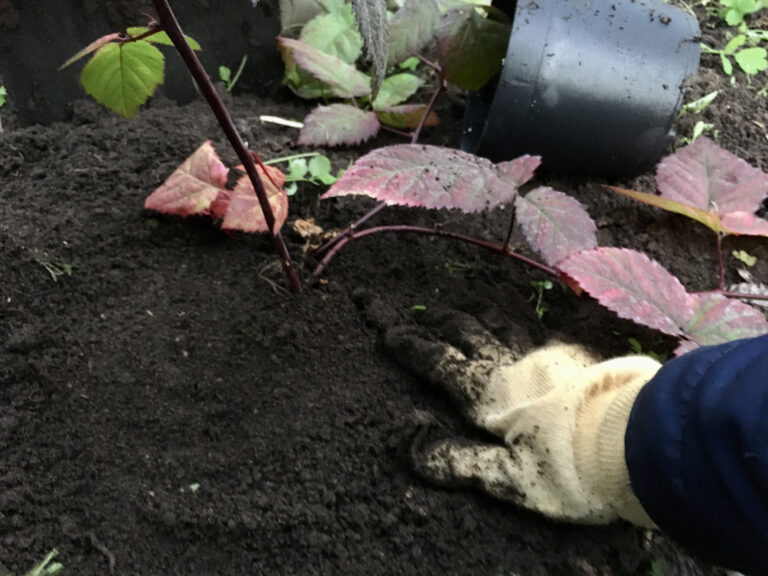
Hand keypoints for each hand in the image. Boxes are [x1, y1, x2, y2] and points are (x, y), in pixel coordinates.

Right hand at [384, 305, 659, 525]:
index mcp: (485, 394)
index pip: (435, 359)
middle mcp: (507, 364)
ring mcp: (541, 354)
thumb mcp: (506, 478)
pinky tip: (516, 314)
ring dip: (473, 309)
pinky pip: (532, 324)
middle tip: (420, 312)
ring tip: (461, 301)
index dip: (407, 341)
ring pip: (497, 319)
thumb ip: (456, 460)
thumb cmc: (567, 466)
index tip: (384, 323)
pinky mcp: (570, 353)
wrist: (634, 441)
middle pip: (464, 330)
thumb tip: (407, 442)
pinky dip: (513, 314)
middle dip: (436, 319)